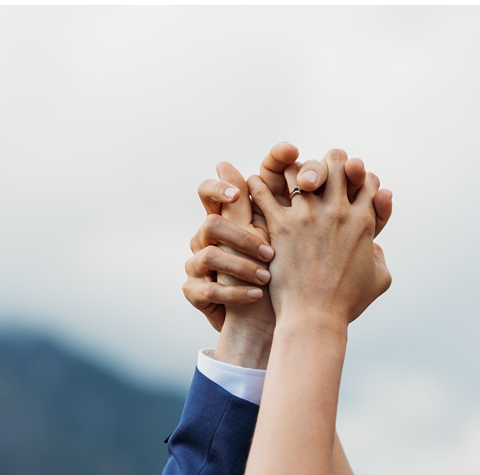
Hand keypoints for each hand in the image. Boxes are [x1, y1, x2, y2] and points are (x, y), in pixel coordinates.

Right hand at [183, 142, 297, 331]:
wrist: (265, 320)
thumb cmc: (274, 270)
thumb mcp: (276, 231)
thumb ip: (273, 195)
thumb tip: (286, 148)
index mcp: (222, 218)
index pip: (207, 191)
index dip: (220, 188)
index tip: (241, 193)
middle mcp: (203, 238)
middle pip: (211, 223)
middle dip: (242, 236)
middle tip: (270, 250)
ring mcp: (195, 266)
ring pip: (210, 256)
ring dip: (242, 265)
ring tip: (267, 276)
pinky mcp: (193, 293)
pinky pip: (208, 290)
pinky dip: (235, 293)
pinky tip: (257, 295)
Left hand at [248, 149, 391, 327]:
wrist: (315, 319)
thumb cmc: (346, 304)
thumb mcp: (379, 280)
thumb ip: (380, 257)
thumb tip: (375, 246)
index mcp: (363, 221)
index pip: (366, 179)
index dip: (357, 177)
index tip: (345, 185)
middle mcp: (338, 212)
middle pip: (336, 162)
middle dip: (327, 163)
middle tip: (315, 174)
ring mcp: (308, 217)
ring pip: (299, 170)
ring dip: (291, 170)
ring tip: (282, 176)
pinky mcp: (280, 227)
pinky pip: (264, 192)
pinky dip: (258, 185)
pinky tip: (255, 187)